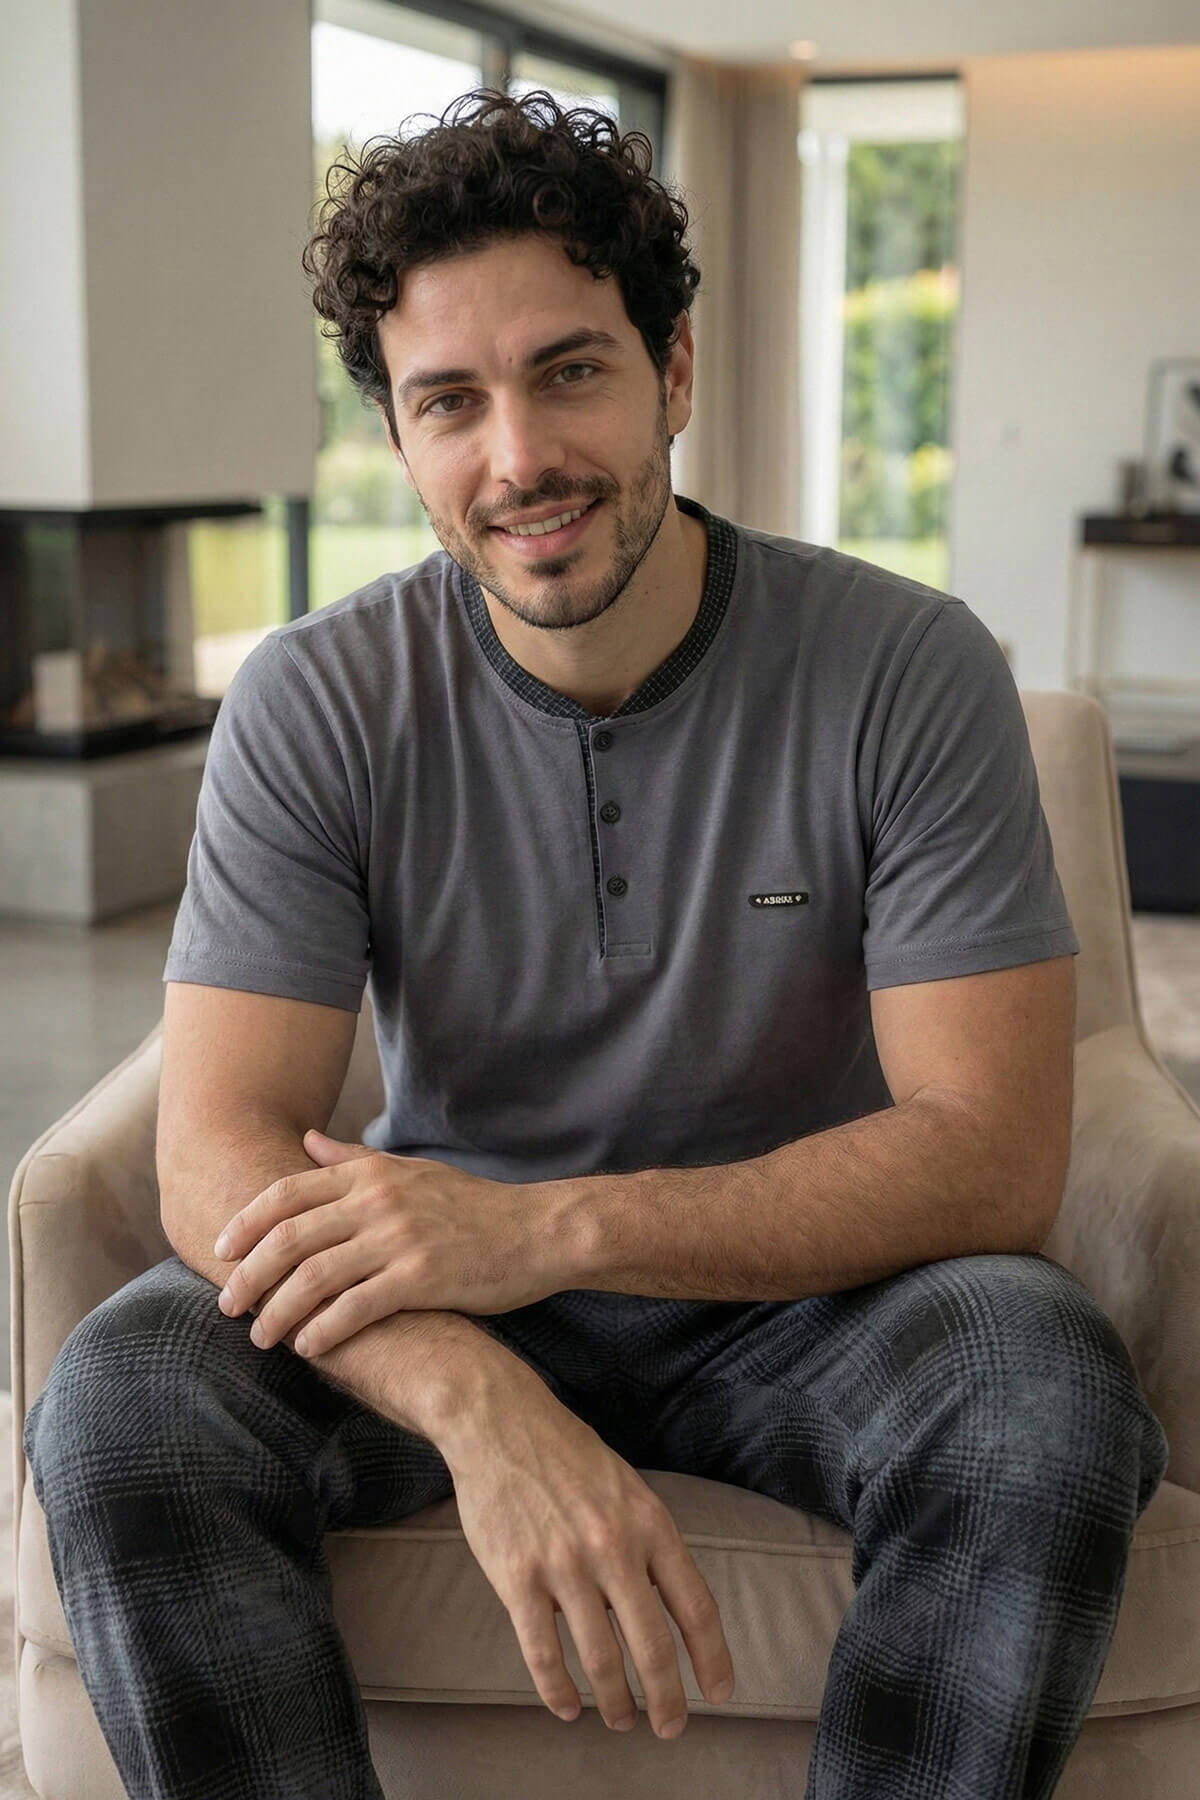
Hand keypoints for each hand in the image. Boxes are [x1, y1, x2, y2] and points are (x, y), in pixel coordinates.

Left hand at [214, 1129, 567, 1356]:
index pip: (286, 1193)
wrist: (536, 1232)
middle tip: (227, 1303)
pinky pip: (355, 1308)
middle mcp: (378, 1201)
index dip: (244, 1223)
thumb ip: (351, 1159)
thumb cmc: (471, 1206)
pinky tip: (309, 1348)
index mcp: (370, 1174)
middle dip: (248, 1274)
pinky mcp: (421, 1277)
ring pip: (313, 1277)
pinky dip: (324, 1331)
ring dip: (277, 1312)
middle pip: (288, 1237)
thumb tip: (304, 1139)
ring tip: (261, 1337)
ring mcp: (398, 1239)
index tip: (219, 1250)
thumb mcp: (409, 1172)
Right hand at [440, 1374, 735, 1738]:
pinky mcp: (517, 1578)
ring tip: (621, 1721)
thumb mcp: (627, 1489)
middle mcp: (613, 1548)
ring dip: (614, 1702)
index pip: (694, 1606)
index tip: (719, 1694)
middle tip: (670, 1727)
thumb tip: (664, 1609)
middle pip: (652, 1646)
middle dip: (666, 1700)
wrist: (501, 1423)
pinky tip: (566, 1708)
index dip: (712, 1658)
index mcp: (649, 1524)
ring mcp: (563, 1565)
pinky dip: (557, 1691)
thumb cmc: (568, 1456)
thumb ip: (647, 1545)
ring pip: (600, 1659)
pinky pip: (542, 1653)